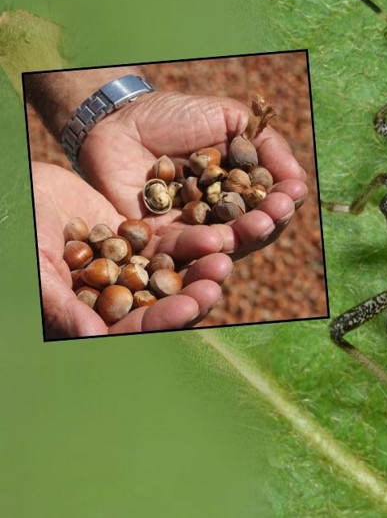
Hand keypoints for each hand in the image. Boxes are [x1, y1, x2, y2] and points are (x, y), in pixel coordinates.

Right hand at [34, 162, 232, 337]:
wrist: (21, 188)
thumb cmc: (17, 228)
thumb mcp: (35, 265)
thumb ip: (60, 304)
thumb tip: (93, 339)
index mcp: (90, 316)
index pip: (130, 329)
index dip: (159, 320)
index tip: (187, 308)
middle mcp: (115, 299)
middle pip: (161, 306)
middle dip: (191, 298)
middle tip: (216, 286)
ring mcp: (130, 269)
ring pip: (173, 276)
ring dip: (200, 272)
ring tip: (224, 260)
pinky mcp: (140, 242)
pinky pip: (173, 245)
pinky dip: (195, 243)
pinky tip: (218, 235)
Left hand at [80, 91, 308, 259]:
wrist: (120, 117)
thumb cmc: (177, 115)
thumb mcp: (230, 119)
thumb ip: (267, 146)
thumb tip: (299, 180)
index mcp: (239, 192)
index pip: (270, 205)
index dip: (283, 202)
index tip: (292, 194)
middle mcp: (218, 217)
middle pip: (252, 231)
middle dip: (268, 222)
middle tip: (275, 213)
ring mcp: (189, 231)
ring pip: (223, 245)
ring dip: (243, 238)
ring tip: (257, 225)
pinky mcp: (155, 240)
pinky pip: (179, 251)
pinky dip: (200, 247)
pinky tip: (216, 238)